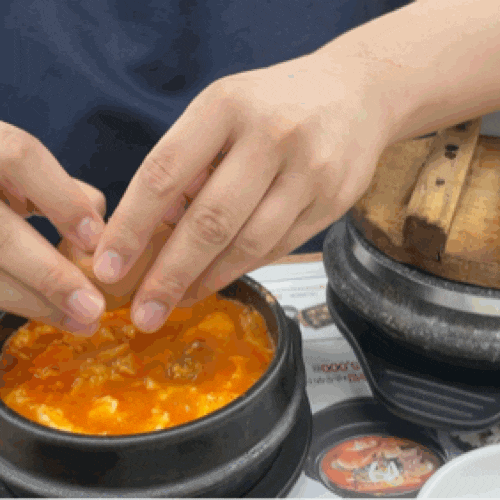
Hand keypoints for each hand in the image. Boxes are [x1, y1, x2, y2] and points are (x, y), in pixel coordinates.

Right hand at [0, 122, 106, 333]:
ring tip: (80, 322)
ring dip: (35, 303)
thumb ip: (60, 188)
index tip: (97, 240)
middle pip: (2, 236)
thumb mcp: (20, 165)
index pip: (21, 159)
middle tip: (94, 308)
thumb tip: (100, 227)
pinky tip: (48, 314)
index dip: (64, 201)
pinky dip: (17, 302)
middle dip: (51, 275)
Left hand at [93, 51, 392, 331]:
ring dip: (207, 280)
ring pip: (249, 243)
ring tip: (178, 300)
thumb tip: (158, 227)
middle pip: (211, 221)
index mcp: (226, 106)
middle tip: (144, 313)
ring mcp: (309, 170)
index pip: (165, 173)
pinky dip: (243, 268)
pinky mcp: (334, 200)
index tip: (108, 267)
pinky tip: (218, 278)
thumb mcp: (224, 110)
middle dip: (170, 274)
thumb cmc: (275, 104)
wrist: (356, 94)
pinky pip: (279, 246)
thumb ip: (191, 161)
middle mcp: (271, 136)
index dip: (132, 226)